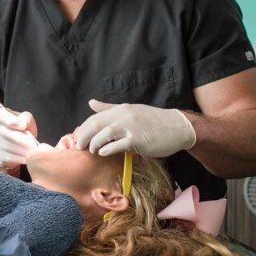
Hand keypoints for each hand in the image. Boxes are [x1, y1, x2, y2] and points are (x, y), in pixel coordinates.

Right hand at [0, 107, 41, 166]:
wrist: (18, 142)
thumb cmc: (23, 128)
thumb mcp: (26, 119)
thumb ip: (25, 118)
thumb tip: (21, 125)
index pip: (0, 115)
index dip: (11, 121)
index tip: (23, 126)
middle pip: (3, 133)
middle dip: (21, 140)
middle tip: (33, 145)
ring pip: (5, 146)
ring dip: (20, 150)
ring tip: (32, 152)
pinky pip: (5, 158)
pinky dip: (17, 159)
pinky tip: (26, 158)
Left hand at [73, 100, 196, 157]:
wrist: (178, 128)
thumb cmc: (153, 121)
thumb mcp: (130, 110)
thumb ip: (109, 108)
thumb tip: (91, 102)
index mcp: (121, 109)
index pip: (94, 118)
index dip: (82, 128)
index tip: (76, 137)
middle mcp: (124, 116)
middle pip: (95, 125)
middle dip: (83, 136)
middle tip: (78, 146)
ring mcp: (131, 127)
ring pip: (104, 135)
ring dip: (94, 144)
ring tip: (92, 150)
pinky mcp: (138, 140)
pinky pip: (117, 145)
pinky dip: (106, 150)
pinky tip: (103, 153)